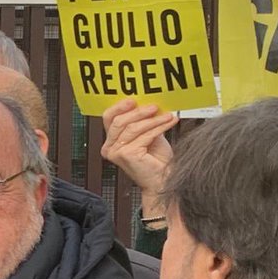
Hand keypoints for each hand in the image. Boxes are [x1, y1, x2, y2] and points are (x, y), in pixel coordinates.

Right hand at [101, 99, 175, 216]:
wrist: (163, 179)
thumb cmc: (156, 160)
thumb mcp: (148, 135)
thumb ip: (144, 122)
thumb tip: (149, 103)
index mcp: (111, 142)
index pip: (108, 118)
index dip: (119, 107)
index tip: (134, 99)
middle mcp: (109, 147)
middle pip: (119, 121)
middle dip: (138, 112)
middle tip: (155, 106)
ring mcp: (116, 152)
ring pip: (133, 127)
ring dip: (153, 119)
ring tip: (167, 115)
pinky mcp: (126, 155)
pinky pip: (143, 135)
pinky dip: (158, 127)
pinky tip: (169, 123)